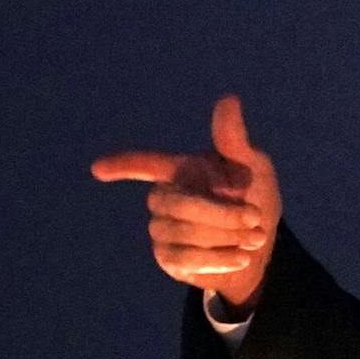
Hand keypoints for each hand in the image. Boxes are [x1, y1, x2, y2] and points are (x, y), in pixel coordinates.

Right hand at [91, 94, 281, 314]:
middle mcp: (166, 196)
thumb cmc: (254, 198)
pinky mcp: (169, 259)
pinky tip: (242, 257)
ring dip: (225, 236)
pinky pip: (184, 259)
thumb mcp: (253, 167)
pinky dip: (218, 259)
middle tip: (256, 217)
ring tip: (255, 237)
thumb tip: (228, 99)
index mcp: (182, 170)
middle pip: (175, 203)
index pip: (147, 164)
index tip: (98, 169)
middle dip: (219, 213)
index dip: (124, 165)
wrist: (261, 248)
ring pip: (180, 232)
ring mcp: (163, 229)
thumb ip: (234, 141)